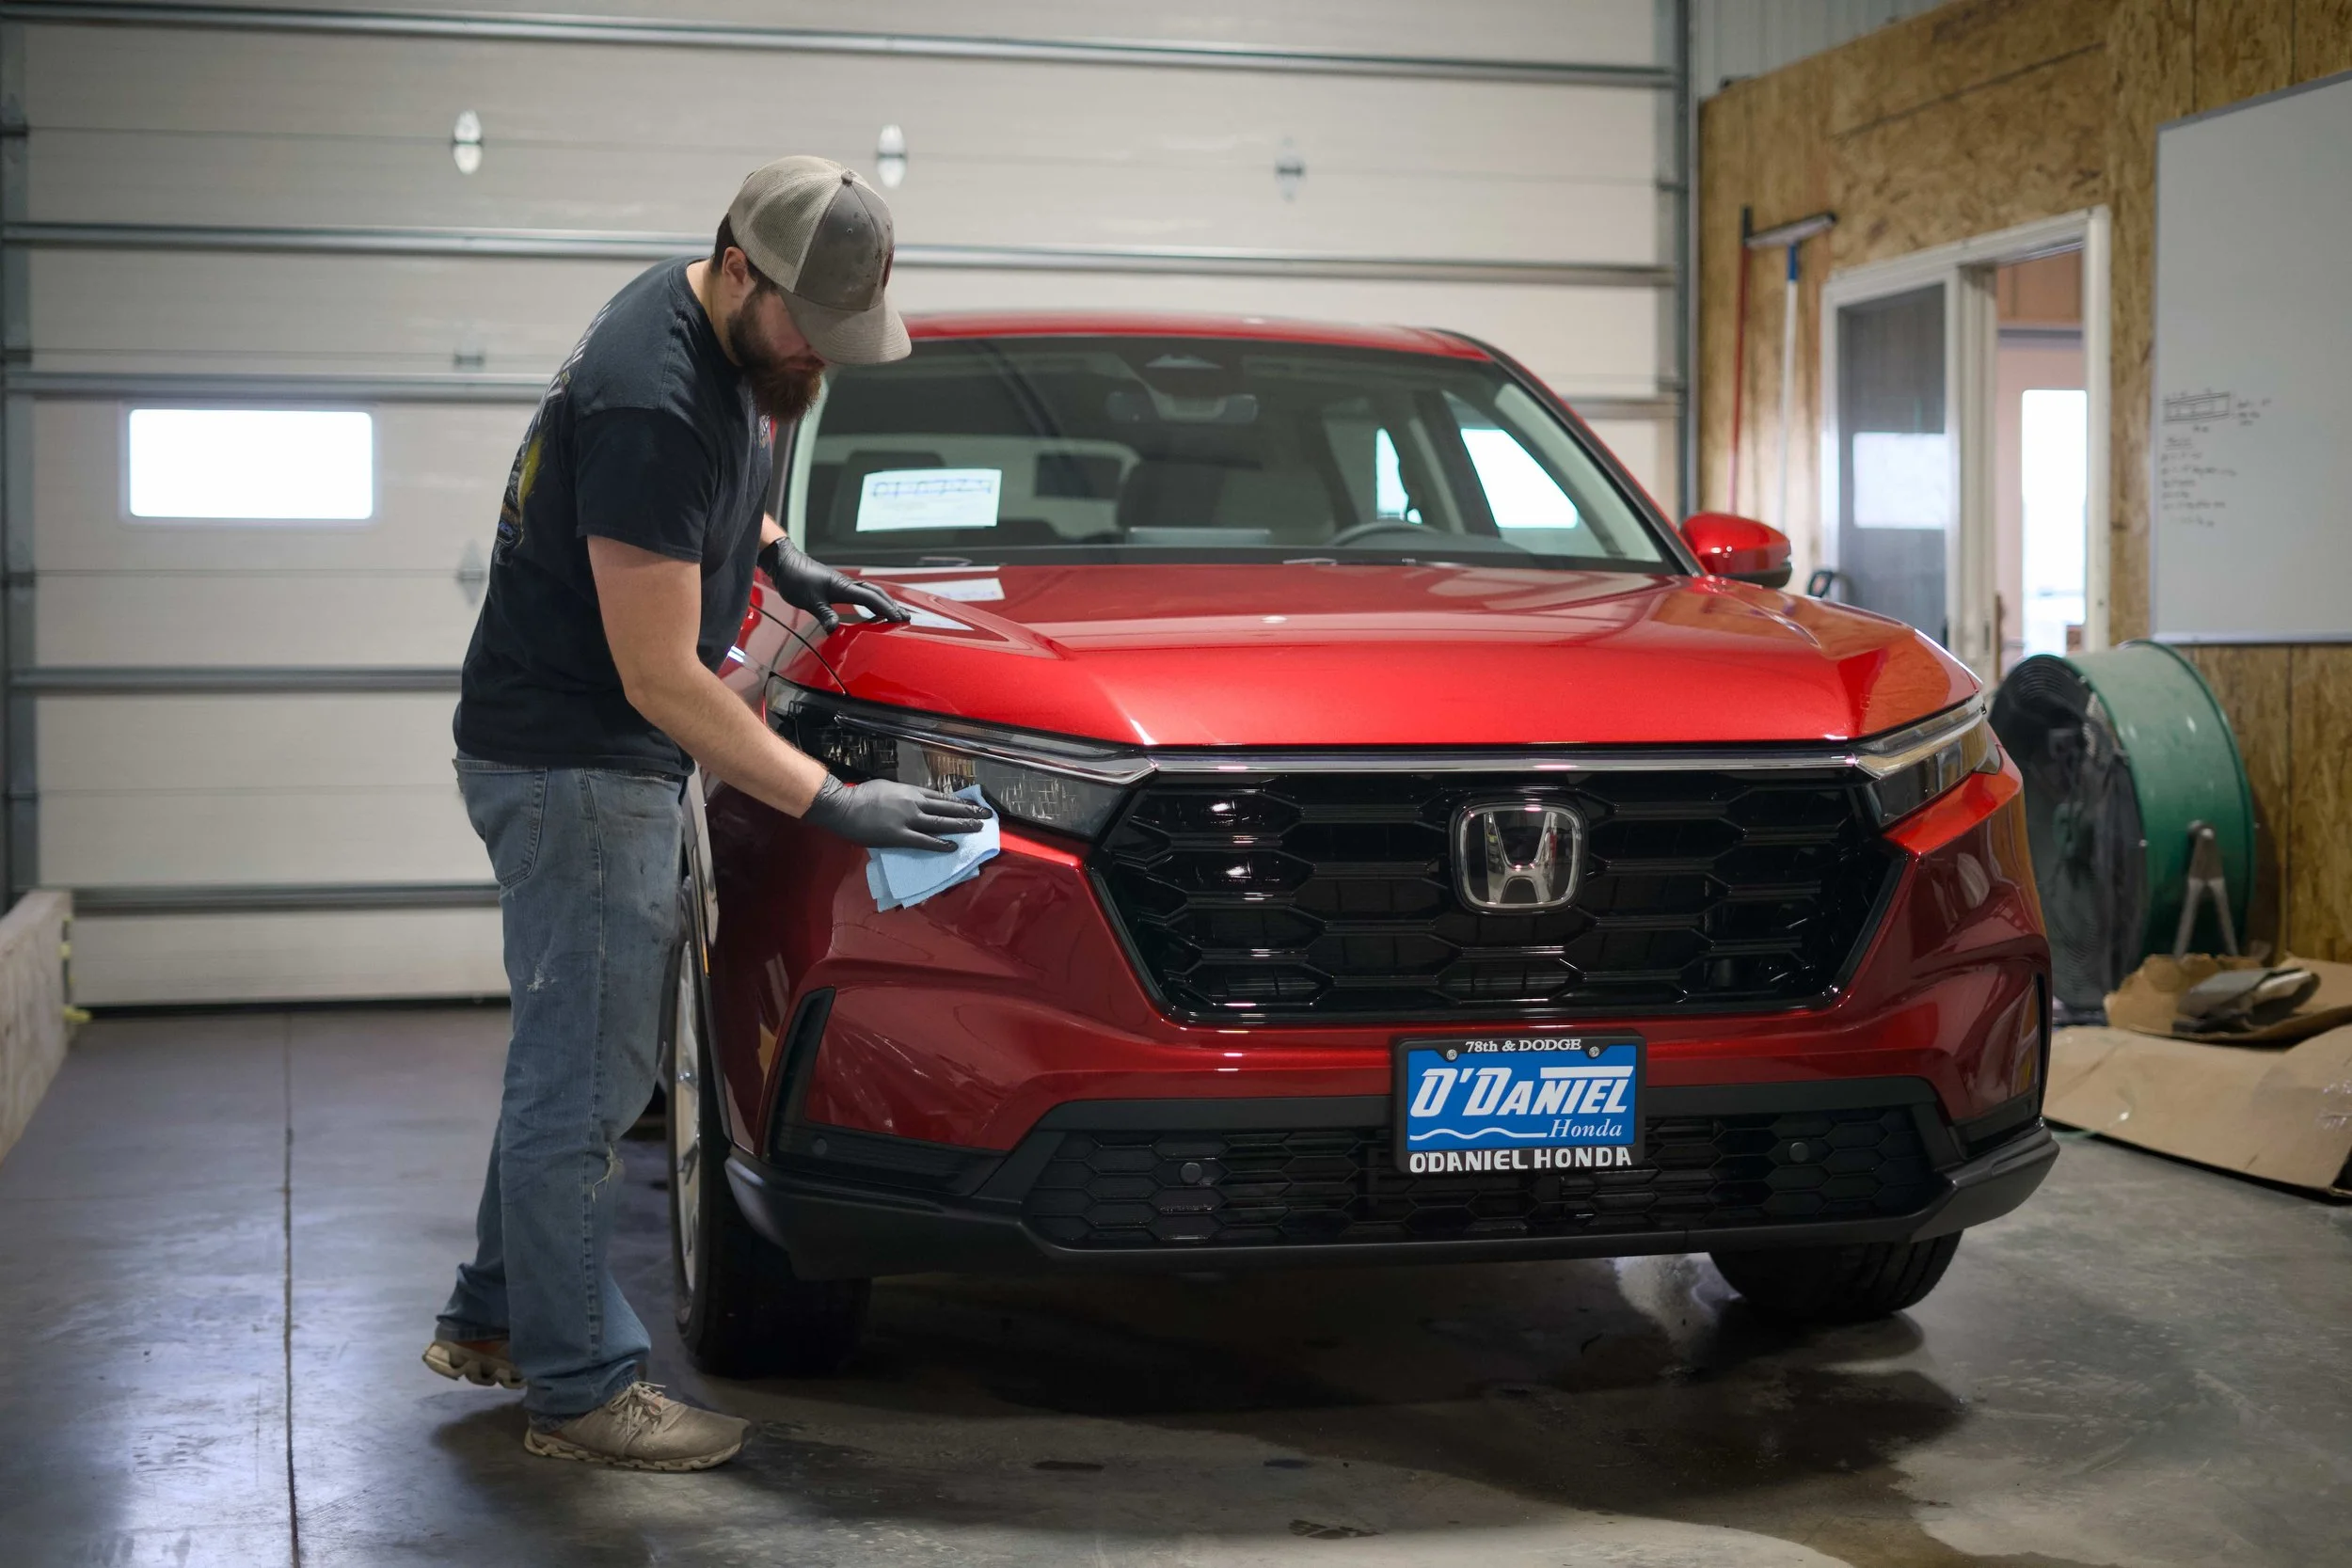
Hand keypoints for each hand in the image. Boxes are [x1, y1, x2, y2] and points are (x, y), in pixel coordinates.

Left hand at [758, 538, 907, 633]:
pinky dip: (871, 601)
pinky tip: (871, 609)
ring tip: (894, 614)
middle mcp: (846, 584)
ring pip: (870, 593)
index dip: (887, 609)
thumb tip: (835, 630)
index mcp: (843, 587)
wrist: (785, 562)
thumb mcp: (808, 600)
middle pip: (876, 594)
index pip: (871, 599)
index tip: (900, 619)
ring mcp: (842, 584)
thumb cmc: (796, 578)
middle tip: (906, 617)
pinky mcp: (836, 586)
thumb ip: (824, 614)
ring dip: (884, 603)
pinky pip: (860, 594)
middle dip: (891, 606)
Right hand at [799, 777, 989, 850]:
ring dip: (962, 826)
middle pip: (947, 808)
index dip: (959, 802)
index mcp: (910, 791)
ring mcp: (908, 820)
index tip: (973, 805)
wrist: (844, 806)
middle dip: (968, 812)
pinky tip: (953, 846)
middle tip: (987, 816)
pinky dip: (940, 843)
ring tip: (978, 829)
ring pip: (941, 823)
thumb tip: (915, 799)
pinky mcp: (900, 836)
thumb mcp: (887, 787)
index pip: (941, 797)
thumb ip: (903, 794)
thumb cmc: (861, 795)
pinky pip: (925, 841)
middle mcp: (914, 803)